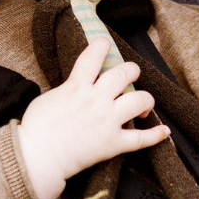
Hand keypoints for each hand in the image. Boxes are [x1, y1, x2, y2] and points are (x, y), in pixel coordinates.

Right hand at [18, 37, 169, 198]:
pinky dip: (156, 135)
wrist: (38, 156)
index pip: (93, 58)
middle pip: (124, 73)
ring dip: (145, 99)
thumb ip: (66, 90)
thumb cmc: (35, 129)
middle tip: (129, 73)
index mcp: (76, 87)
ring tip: (141, 102)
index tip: (104, 43)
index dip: (100, 46)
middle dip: (130, 70)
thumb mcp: (47, 98)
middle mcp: (96, 100)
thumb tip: (75, 89)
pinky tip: (164, 131)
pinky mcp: (114, 143)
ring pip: (140, 100)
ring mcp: (108, 121)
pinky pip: (142, 138)